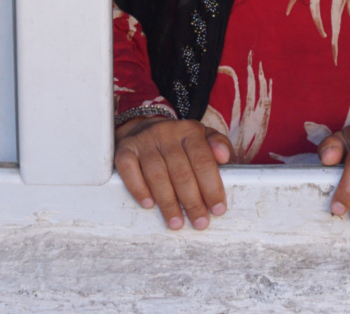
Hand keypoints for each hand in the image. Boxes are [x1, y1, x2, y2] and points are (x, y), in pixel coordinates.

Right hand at [113, 116, 231, 230]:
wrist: (143, 127)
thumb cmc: (179, 141)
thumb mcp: (202, 137)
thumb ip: (219, 144)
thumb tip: (225, 156)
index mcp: (189, 131)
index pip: (203, 161)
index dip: (212, 187)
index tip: (217, 210)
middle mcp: (166, 134)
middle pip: (181, 172)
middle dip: (192, 201)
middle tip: (199, 222)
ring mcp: (144, 141)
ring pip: (157, 174)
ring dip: (168, 202)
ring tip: (176, 222)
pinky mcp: (125, 149)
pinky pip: (129, 170)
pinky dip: (138, 188)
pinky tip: (148, 204)